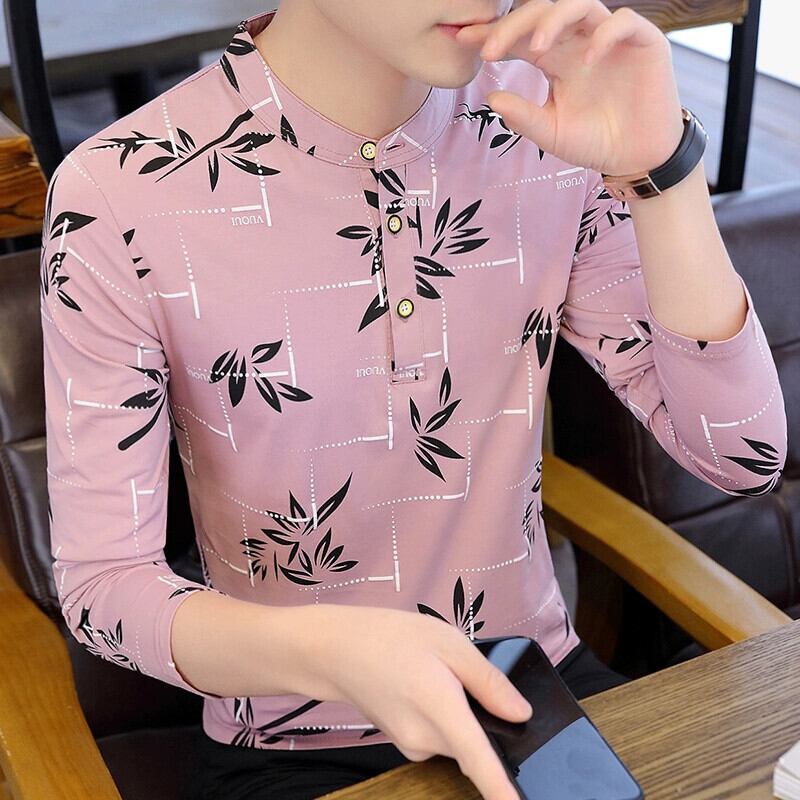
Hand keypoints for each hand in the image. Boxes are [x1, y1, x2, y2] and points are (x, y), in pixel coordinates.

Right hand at [297, 604, 532, 799]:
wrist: (337, 649)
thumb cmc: (391, 638)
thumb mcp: (449, 642)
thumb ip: (488, 681)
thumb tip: (521, 713)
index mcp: (441, 709)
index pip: (480, 761)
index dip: (503, 790)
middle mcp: (426, 739)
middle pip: (475, 742)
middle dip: (480, 716)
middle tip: (459, 671)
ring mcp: (413, 746)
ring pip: (457, 737)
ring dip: (459, 713)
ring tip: (434, 672)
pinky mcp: (405, 744)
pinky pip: (438, 734)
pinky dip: (441, 714)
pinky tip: (422, 683)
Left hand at [455, 0, 684, 175]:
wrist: (637, 158)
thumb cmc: (595, 143)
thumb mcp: (551, 133)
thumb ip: (522, 116)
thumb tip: (491, 96)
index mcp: (556, 60)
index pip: (521, 37)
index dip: (493, 35)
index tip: (464, 40)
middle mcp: (579, 42)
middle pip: (542, 13)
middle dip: (514, 25)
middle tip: (491, 48)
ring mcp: (609, 39)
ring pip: (579, 5)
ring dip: (554, 20)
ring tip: (538, 46)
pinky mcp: (642, 42)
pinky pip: (622, 21)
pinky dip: (603, 35)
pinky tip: (587, 59)